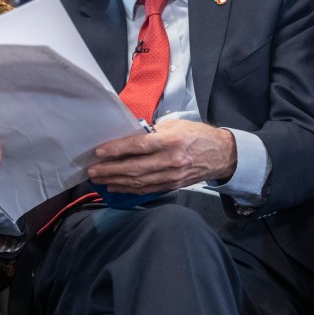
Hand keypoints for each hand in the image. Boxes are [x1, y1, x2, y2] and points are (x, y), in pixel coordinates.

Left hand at [87, 119, 236, 193]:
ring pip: (138, 181)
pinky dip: (129, 189)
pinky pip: (146, 189)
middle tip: (92, 170)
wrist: (221, 154)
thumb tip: (130, 135)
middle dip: (110, 169)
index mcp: (171, 140)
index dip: (117, 149)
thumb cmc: (197, 135)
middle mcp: (171, 160)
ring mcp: (172, 176)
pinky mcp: (172, 186)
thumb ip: (153, 131)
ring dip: (115, 181)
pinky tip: (115, 187)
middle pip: (135, 167)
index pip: (139, 146)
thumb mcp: (176, 125)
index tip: (100, 151)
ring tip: (98, 179)